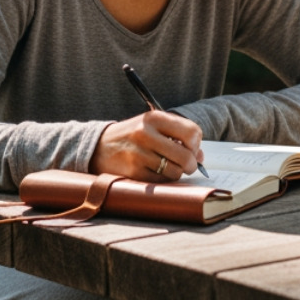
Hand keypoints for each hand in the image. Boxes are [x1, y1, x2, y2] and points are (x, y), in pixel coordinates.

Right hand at [89, 110, 204, 180]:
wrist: (98, 146)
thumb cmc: (132, 136)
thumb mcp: (152, 127)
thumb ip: (177, 136)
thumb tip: (201, 156)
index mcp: (154, 117)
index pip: (192, 132)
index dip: (196, 144)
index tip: (191, 148)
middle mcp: (146, 133)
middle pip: (186, 156)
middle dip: (191, 164)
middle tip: (187, 165)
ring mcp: (139, 154)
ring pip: (175, 172)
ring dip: (175, 173)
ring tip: (166, 166)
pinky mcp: (134, 172)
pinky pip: (161, 181)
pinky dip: (162, 179)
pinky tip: (152, 171)